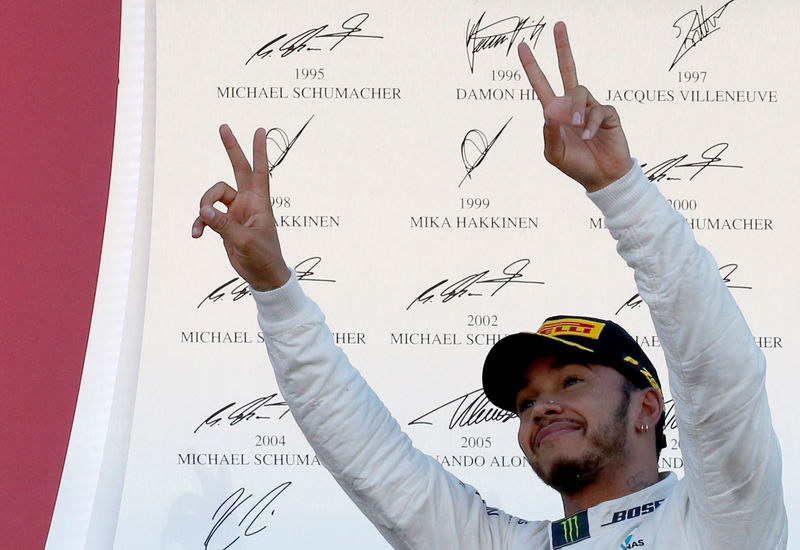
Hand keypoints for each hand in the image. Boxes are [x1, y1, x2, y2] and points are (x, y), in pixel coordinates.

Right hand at [191, 125, 290, 290]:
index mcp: (259, 202)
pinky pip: (206, 216)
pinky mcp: (224, 224)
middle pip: (237, 169)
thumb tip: (203, 211)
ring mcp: (235, 211)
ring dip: (203, 208)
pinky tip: (195, 234)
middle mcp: (247, 202)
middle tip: (224, 127)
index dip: (259, 151)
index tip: (259, 130)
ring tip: (200, 225)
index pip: (260, 171)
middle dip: (231, 149)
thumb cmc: (262, 257)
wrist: (262, 276)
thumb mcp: (244, 241)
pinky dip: (199, 223)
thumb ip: (223, 225)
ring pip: (213, 196)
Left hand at [519, 22, 631, 190]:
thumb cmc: (576, 165)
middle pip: (567, 70)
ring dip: (576, 110)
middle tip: (558, 25)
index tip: (523, 46)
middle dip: (562, 48)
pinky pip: (598, 110)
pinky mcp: (608, 115)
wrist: (602, 178)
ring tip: (576, 128)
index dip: (532, 67)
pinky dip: (591, 123)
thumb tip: (548, 109)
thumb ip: (548, 133)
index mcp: (556, 113)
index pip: (542, 85)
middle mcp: (573, 106)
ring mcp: (591, 108)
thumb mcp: (553, 153)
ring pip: (580, 92)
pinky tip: (589, 137)